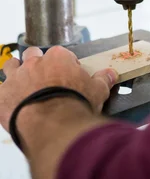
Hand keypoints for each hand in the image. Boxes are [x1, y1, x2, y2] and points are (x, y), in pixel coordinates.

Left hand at [0, 46, 117, 131]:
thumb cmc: (73, 105)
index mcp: (58, 57)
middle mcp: (35, 63)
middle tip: (44, 77)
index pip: (61, 54)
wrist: (52, 124)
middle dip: (37, 62)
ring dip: (16, 71)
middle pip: (33, 54)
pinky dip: (4, 94)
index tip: (68, 75)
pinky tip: (10, 101)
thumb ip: (103, 80)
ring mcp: (17, 77)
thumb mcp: (97, 91)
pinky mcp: (2, 95)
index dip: (65, 64)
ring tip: (22, 82)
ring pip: (12, 65)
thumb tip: (109, 74)